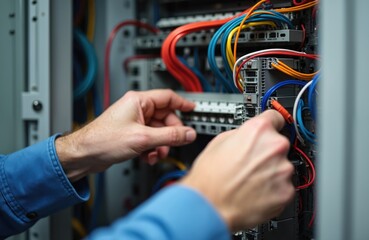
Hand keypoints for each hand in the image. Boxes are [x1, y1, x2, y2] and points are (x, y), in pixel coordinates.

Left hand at [56, 89, 196, 181]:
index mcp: (139, 101)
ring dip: (161, 144)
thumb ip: (169, 136)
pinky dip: (152, 149)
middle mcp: (137, 109)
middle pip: (165, 118)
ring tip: (156, 155)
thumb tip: (188, 133)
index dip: (183, 104)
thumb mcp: (142, 138)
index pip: (168, 97)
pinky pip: (150, 139)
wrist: (84, 155)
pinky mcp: (131, 135)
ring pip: (158, 131)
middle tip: (173, 144)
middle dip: (170, 134)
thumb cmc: (103, 140)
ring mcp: (134, 122)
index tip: (193, 109)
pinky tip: (148, 158)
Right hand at [180, 110, 293, 230]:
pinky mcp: (286, 191)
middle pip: (279, 143)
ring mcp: (283, 170)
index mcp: (258, 130)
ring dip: (271, 171)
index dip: (271, 124)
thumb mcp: (219, 141)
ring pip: (282, 166)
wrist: (209, 206)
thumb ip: (242, 134)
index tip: (272, 128)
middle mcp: (275, 147)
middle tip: (250, 162)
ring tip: (250, 179)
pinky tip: (255, 191)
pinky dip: (273, 188)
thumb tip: (249, 136)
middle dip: (267, 151)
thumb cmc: (209, 176)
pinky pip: (284, 185)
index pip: (277, 117)